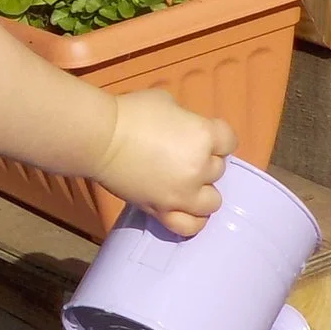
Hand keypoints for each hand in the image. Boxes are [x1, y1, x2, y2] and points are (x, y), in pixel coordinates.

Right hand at [95, 89, 232, 235]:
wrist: (100, 138)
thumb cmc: (132, 113)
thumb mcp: (168, 103)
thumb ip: (187, 121)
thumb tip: (188, 131)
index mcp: (204, 136)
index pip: (229, 141)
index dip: (217, 137)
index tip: (200, 135)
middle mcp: (199, 167)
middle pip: (219, 170)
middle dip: (204, 162)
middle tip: (181, 156)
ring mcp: (182, 193)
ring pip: (212, 201)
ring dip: (202, 192)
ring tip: (185, 184)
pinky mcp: (163, 211)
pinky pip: (190, 226)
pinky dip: (193, 220)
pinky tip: (185, 210)